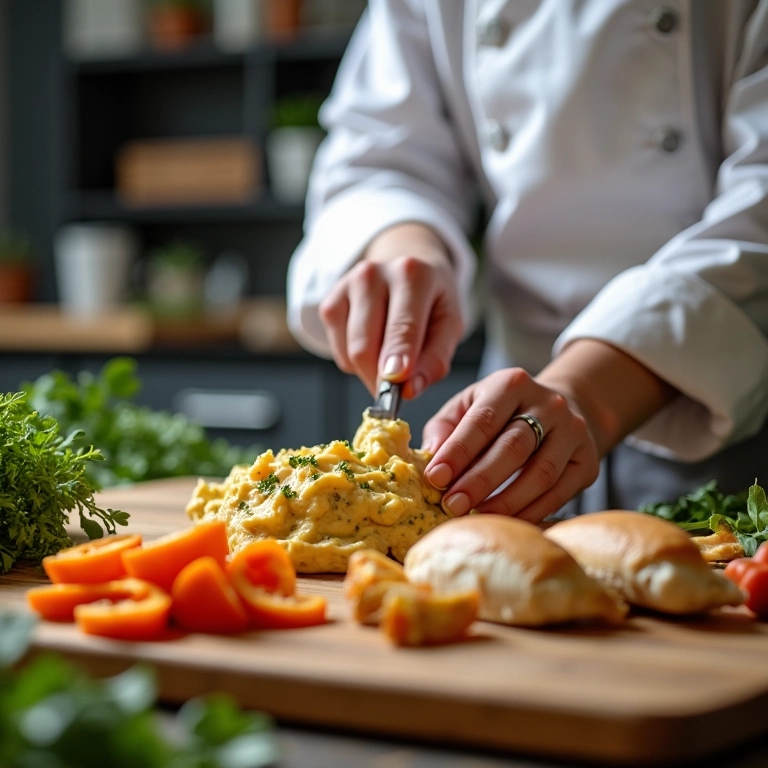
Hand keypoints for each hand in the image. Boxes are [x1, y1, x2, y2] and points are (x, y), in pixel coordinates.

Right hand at [318, 223, 463, 397]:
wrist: (407, 273)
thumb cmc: (431, 301)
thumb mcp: (449, 325)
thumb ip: (435, 359)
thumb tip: (409, 390)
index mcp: (413, 275)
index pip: (402, 325)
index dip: (398, 357)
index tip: (397, 385)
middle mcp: (374, 274)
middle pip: (365, 345)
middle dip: (380, 378)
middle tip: (396, 392)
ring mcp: (347, 287)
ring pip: (350, 351)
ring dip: (370, 372)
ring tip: (390, 361)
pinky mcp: (329, 303)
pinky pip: (339, 351)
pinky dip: (356, 362)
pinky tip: (374, 347)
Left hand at [420, 339, 677, 523]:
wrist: (558, 410)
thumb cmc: (500, 413)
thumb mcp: (467, 406)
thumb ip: (445, 428)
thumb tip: (430, 457)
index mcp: (511, 383)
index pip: (483, 420)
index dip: (458, 452)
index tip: (435, 478)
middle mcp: (547, 403)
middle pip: (514, 447)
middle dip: (480, 480)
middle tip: (452, 505)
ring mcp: (573, 432)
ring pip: (541, 473)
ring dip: (506, 501)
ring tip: (477, 518)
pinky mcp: (587, 462)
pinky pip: (559, 493)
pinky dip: (531, 512)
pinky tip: (507, 524)